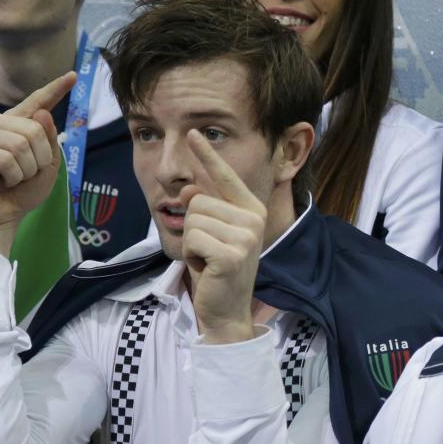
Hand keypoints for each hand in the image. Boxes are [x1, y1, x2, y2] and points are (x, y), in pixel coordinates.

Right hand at [0, 72, 75, 252]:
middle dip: (39, 159)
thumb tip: (43, 113)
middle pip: (33, 129)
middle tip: (26, 173)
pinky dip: (13, 176)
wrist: (2, 214)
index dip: (55, 89)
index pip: (37, 102)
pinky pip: (6, 158)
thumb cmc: (23, 190)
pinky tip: (2, 180)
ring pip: (20, 144)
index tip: (72, 76)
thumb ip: (49, 140)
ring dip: (26, 169)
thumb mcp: (47, 165)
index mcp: (16, 123)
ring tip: (13, 177)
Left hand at [182, 129, 266, 343]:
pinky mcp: (232, 254)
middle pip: (198, 199)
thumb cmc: (216, 270)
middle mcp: (254, 219)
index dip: (207, 155)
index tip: (193, 133)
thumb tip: (188, 191)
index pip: (226, 177)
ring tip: (208, 259)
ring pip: (193, 218)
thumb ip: (203, 207)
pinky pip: (193, 238)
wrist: (226, 310)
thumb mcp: (210, 232)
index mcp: (252, 209)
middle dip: (193, 226)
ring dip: (192, 242)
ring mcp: (246, 236)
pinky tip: (207, 269)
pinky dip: (192, 256)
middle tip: (209, 251)